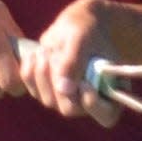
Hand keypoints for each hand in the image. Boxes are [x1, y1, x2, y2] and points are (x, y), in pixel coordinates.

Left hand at [18, 0, 121, 126]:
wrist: (74, 25)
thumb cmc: (87, 30)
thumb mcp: (82, 38)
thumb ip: (74, 62)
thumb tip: (64, 89)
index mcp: (110, 91)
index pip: (107, 115)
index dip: (95, 106)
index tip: (85, 84)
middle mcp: (88, 102)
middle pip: (69, 109)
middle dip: (59, 81)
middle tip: (56, 55)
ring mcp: (65, 99)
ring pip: (47, 100)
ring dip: (44, 72)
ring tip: (49, 50)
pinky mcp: (45, 91)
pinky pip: (31, 87)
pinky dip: (31, 68)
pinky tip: (38, 53)